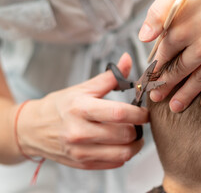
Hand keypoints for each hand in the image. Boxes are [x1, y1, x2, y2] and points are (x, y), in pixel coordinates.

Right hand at [16, 53, 147, 169]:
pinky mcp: (82, 163)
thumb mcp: (83, 88)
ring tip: (134, 135)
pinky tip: (120, 144)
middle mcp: (79, 132)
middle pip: (124, 134)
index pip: (119, 113)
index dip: (139, 114)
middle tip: (139, 123)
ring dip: (135, 144)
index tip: (145, 113)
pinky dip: (123, 155)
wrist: (32, 129)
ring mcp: (80, 151)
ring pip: (123, 153)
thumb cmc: (60, 106)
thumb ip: (110, 77)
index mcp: (81, 108)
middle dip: (138, 128)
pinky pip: (114, 163)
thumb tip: (128, 59)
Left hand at [139, 0, 200, 111]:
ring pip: (199, 81)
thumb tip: (143, 37)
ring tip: (175, 108)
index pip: (163, 54)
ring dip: (185, 95)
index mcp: (183, 29)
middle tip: (156, 98)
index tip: (149, 77)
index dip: (154, 66)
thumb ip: (159, 11)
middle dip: (164, 86)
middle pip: (178, 72)